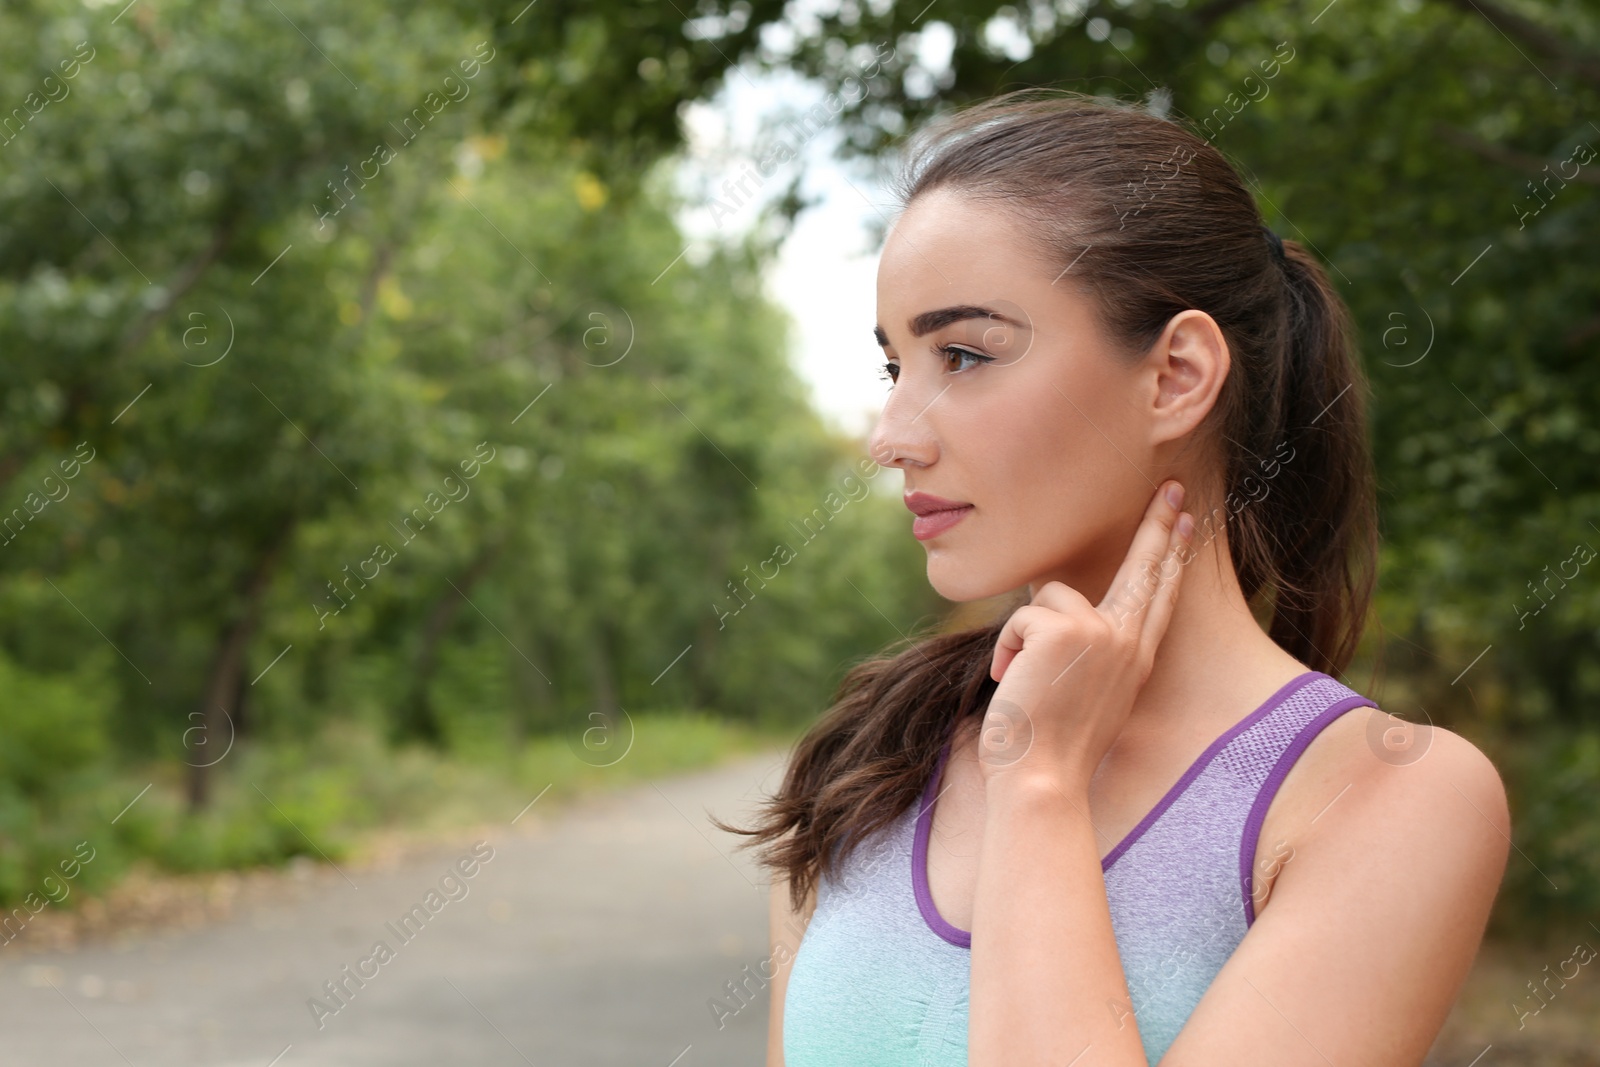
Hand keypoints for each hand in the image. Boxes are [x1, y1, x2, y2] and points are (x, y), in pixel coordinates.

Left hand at [978, 480, 1195, 792]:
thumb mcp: (1081, 695)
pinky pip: (1021, 618)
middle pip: (1144, 568)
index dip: (1171, 557)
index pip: (1159, 597)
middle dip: (1157, 526)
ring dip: (1023, 637)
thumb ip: (1084, 654)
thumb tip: (1056, 616)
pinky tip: (1012, 682)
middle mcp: (1128, 642)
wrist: (1042, 779)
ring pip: (1049, 596)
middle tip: (1171, 487)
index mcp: (1135, 660)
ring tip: (1023, 681)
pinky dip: (1005, 650)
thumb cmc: (1049, 749)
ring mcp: (1101, 633)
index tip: (1186, 521)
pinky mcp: (1066, 629)